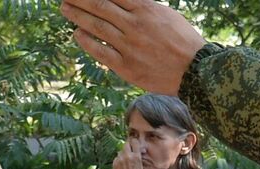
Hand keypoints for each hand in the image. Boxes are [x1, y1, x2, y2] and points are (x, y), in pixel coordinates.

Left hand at [61, 0, 205, 95]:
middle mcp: (135, 25)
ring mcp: (129, 46)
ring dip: (78, 16)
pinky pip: (101, 52)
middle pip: (100, 6)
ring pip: (97, 27)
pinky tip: (77, 34)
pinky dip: (87, 42)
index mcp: (146, 9)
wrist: (195, 71)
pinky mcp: (127, 67)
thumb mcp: (165, 14)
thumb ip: (142, 6)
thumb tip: (121, 2)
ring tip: (64, 8)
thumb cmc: (183, 41)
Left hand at [112, 143, 142, 168]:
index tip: (133, 143)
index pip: (134, 141)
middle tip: (129, 150)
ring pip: (120, 151)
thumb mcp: (140, 164)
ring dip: (123, 154)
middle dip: (127, 146)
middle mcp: (127, 156)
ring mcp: (120, 160)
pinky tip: (122, 167)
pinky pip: (116, 158)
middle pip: (125, 144)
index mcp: (136, 156)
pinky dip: (119, 160)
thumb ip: (136, 154)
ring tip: (126, 163)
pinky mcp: (114, 164)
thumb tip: (133, 146)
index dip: (133, 142)